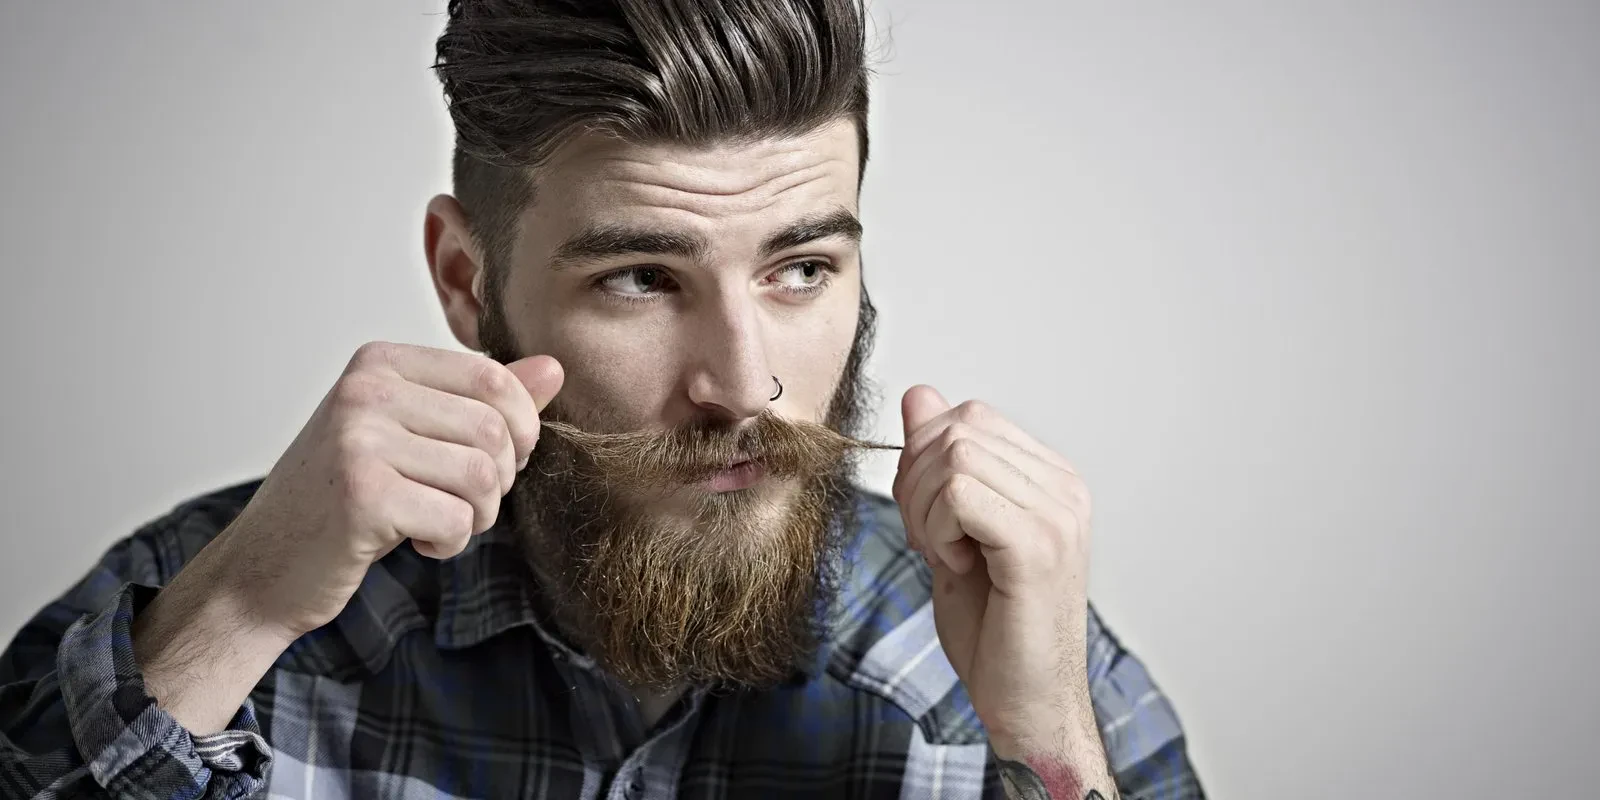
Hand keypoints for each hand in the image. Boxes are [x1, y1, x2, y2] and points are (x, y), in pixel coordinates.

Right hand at [204, 341, 562, 639]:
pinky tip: (417, 541)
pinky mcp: (363, 495)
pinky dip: (450, 542)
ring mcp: (359, 440)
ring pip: (482, 475)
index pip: (492, 377)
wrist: (263, 568)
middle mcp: (365, 390)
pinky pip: (456, 519)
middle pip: (494, 429)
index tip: (499, 461)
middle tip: (466, 503)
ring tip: (441, 522)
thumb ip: (483, 402)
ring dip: (477, 515)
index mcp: (379, 363)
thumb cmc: (343, 500)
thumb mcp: (414, 437)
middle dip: (500, 479)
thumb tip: (554, 369)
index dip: (520, 428)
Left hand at [893, 385, 1109, 792]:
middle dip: (916, 482)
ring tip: (949, 556)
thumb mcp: (949, 530)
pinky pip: (960, 494)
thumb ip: (937, 463)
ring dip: (925, 510)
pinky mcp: (1039, 546)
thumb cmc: (993, 627)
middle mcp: (1065, 488)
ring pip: (954, 457)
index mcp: (1051, 479)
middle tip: (931, 540)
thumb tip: (920, 394)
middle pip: (958, 428)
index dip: (923, 460)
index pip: (969, 416)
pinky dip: (938, 530)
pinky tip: (958, 566)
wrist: (1025, 703)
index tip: (929, 519)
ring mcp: (1058, 515)